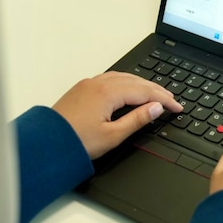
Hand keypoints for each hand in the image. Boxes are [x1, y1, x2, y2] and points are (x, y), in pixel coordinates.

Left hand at [52, 71, 183, 159]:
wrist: (46, 144)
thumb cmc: (76, 142)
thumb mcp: (112, 136)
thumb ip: (137, 120)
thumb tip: (155, 108)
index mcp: (108, 92)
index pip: (144, 91)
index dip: (164, 99)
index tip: (177, 107)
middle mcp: (98, 83)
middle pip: (135, 81)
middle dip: (155, 90)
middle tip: (171, 100)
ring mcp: (89, 84)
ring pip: (123, 78)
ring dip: (141, 85)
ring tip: (155, 94)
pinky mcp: (82, 89)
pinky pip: (110, 79)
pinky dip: (126, 83)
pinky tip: (130, 89)